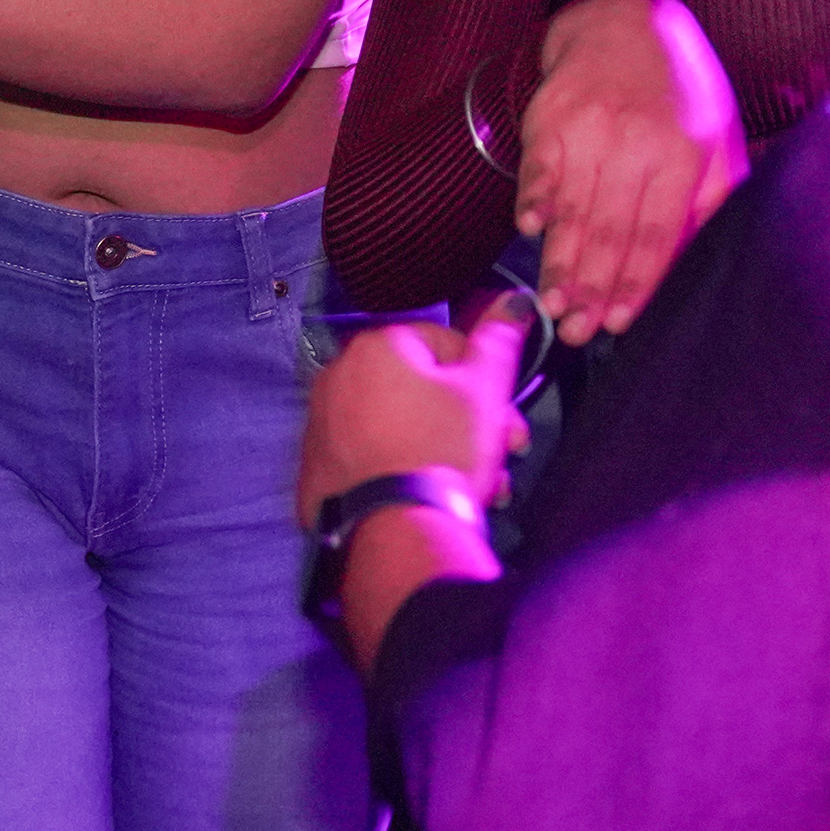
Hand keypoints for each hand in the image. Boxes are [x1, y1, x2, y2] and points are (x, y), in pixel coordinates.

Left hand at [297, 305, 534, 528]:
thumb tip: (513, 298)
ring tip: (478, 487)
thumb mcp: (484, 390)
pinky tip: (428, 496)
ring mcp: (320, 428)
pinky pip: (370, 460)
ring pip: (399, 428)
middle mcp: (337, 377)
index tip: (505, 418)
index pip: (445, 344)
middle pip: (421, 390)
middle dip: (469, 422)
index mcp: (375, 346)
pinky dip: (399, 472)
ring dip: (441, 449)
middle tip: (502, 455)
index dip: (483, 381)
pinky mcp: (316, 475)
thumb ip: (498, 339)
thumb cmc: (444, 448)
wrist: (397, 532)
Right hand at [514, 0, 745, 346]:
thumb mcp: (716, 140)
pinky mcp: (550, 116)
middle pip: (609, 228)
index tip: (620, 322)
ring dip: (559, 261)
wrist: (625, 25)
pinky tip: (529, 231)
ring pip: (571, 207)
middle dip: (592, 287)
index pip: (656, 231)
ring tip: (553, 305)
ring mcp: (588, 127)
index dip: (636, 281)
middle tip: (578, 332)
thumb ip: (712, 201)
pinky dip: (531, 200)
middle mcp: (635, 140)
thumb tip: (709, 261)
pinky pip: (538, 168)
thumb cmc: (678, 96)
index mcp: (681, 153)